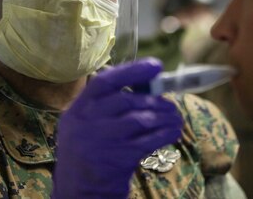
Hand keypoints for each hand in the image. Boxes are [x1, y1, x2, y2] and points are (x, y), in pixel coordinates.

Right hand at [51, 58, 182, 198]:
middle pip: (127, 100)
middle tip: (170, 104)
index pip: (104, 82)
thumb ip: (107, 105)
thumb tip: (147, 85)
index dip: (131, 71)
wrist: (80, 192)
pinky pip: (149, 140)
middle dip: (154, 100)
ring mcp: (103, 140)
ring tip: (175, 118)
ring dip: (164, 116)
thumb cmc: (88, 151)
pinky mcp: (120, 158)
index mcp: (78, 109)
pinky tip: (173, 132)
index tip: (155, 66)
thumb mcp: (85, 124)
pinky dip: (165, 133)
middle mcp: (87, 122)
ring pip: (141, 118)